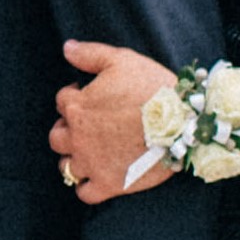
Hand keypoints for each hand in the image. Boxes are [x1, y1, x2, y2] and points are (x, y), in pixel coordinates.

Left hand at [50, 43, 174, 205]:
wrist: (183, 123)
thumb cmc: (153, 88)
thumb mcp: (122, 60)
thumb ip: (90, 54)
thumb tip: (67, 48)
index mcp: (77, 106)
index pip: (63, 100)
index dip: (76, 95)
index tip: (91, 96)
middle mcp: (77, 137)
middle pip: (57, 136)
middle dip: (68, 129)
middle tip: (88, 126)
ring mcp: (91, 163)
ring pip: (66, 166)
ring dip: (73, 158)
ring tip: (90, 152)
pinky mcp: (108, 184)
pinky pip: (84, 192)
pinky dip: (86, 186)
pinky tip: (97, 177)